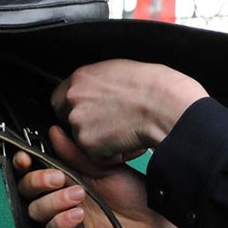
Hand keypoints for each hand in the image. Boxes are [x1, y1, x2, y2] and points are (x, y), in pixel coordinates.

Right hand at [14, 126, 186, 227]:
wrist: (152, 221)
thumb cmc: (133, 193)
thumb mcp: (105, 167)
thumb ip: (77, 153)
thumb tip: (54, 133)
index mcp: (66, 174)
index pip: (33, 169)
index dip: (24, 164)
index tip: (26, 159)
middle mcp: (61, 195)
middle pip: (27, 190)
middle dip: (37, 181)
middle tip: (58, 177)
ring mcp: (65, 215)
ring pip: (36, 211)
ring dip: (53, 201)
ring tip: (78, 195)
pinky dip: (62, 221)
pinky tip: (80, 215)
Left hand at [51, 59, 207, 162]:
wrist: (166, 105)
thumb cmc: (154, 86)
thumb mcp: (119, 71)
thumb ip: (98, 83)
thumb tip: (96, 90)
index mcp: (81, 77)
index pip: (61, 98)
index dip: (75, 108)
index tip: (89, 113)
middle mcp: (73, 97)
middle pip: (68, 119)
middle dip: (86, 126)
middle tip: (111, 125)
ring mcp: (78, 121)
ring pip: (83, 139)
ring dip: (102, 141)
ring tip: (128, 130)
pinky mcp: (88, 143)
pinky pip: (97, 156)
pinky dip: (113, 155)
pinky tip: (130, 141)